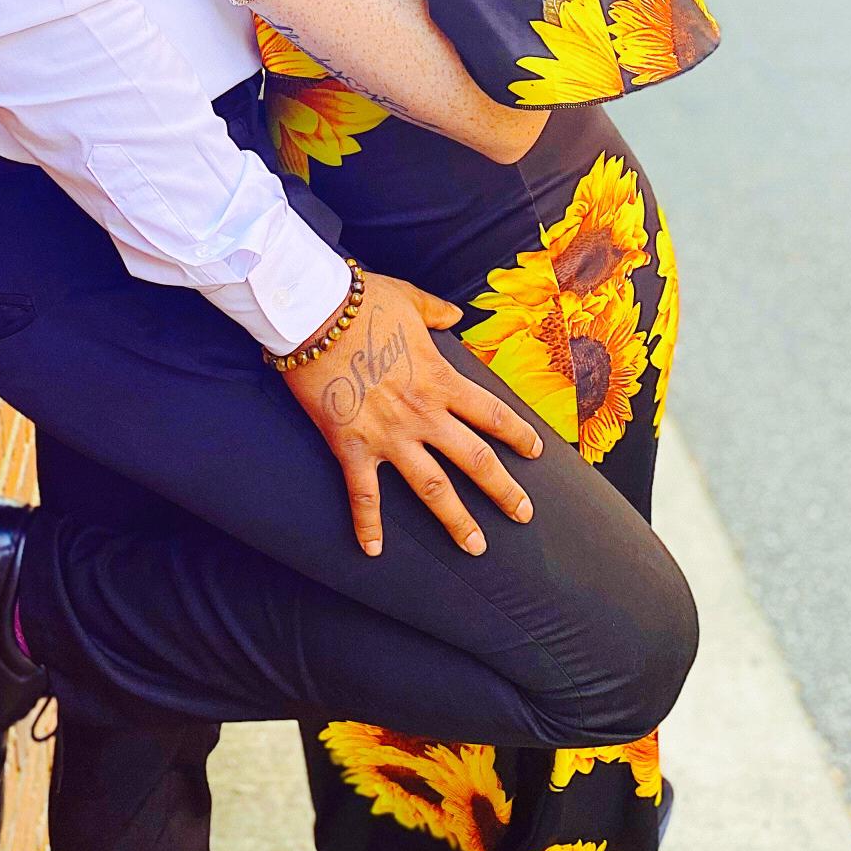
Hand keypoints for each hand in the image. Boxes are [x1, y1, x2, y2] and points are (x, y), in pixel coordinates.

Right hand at [281, 272, 542, 555]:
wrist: (314, 313)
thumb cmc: (362, 301)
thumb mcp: (409, 299)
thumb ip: (436, 311)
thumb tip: (455, 314)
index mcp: (441, 379)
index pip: (492, 414)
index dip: (519, 435)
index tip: (536, 453)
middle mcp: (423, 413)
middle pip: (475, 460)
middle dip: (503, 491)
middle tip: (523, 515)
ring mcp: (389, 434)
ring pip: (432, 488)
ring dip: (456, 520)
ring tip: (475, 547)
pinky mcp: (353, 446)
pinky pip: (364, 495)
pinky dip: (367, 525)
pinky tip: (372, 551)